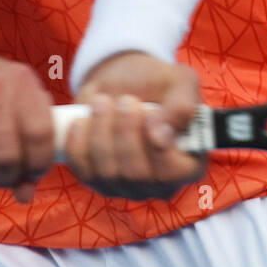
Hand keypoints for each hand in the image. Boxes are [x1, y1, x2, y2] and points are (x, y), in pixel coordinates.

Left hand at [64, 52, 205, 200]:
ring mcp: (126, 186)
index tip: (146, 112)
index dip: (156, 146)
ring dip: (101, 132)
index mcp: (188, 164)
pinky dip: (78, 143)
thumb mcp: (180, 81)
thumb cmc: (157, 83)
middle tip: (125, 100)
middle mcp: (159, 184)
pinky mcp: (96, 179)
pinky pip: (82, 170)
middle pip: (136, 174)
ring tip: (103, 102)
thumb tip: (161, 136)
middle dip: (125, 132)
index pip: (173, 173)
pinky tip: (82, 120)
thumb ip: (182, 106)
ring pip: (107, 173)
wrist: (122, 81)